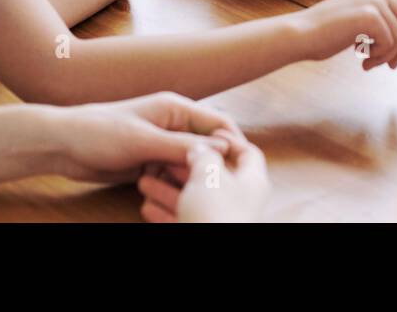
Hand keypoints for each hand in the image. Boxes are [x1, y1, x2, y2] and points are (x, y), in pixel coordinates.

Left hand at [49, 93, 240, 184]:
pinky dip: (171, 185)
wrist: (62, 144)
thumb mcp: (144, 140)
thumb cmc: (100, 132)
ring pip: (189, 164)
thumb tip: (220, 150)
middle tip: (211, 187)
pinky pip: (171, 175)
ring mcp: (160, 143)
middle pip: (206, 146)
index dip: (232, 144)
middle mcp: (172, 124)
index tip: (239, 168)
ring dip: (188, 179)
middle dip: (209, 166)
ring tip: (182, 191)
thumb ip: (182, 146)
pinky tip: (164, 194)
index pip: (218, 124)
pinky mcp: (148, 161)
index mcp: (175, 108)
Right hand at [139, 130, 269, 222]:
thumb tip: (198, 147)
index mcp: (252, 181)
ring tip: (143, 181)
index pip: (246, 152)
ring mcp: (221, 220)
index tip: (200, 132)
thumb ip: (204, 154)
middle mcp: (240, 201)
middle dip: (184, 166)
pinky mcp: (202, 234)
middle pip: (212, 176)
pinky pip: (184, 220)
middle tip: (161, 157)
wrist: (208, 265)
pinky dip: (165, 213)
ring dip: (167, 189)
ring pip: (193, 199)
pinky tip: (146, 207)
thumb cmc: (214, 213)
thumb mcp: (209, 173)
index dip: (226, 139)